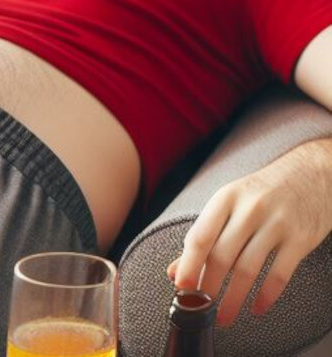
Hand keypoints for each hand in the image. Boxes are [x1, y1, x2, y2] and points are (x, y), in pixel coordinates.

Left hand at [168, 138, 331, 326]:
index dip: (189, 265)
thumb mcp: (229, 204)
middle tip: (200, 309)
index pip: (201, 236)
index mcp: (226, 198)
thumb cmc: (263, 192)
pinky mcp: (301, 238)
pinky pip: (280, 274)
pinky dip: (266, 296)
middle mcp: (251, 209)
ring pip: (248, 270)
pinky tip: (256, 308)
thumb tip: (175, 271)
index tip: (181, 287)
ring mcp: (278, 223)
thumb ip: (203, 236)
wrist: (315, 172)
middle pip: (222, 256)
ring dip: (233, 299)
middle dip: (208, 288)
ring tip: (223, 316)